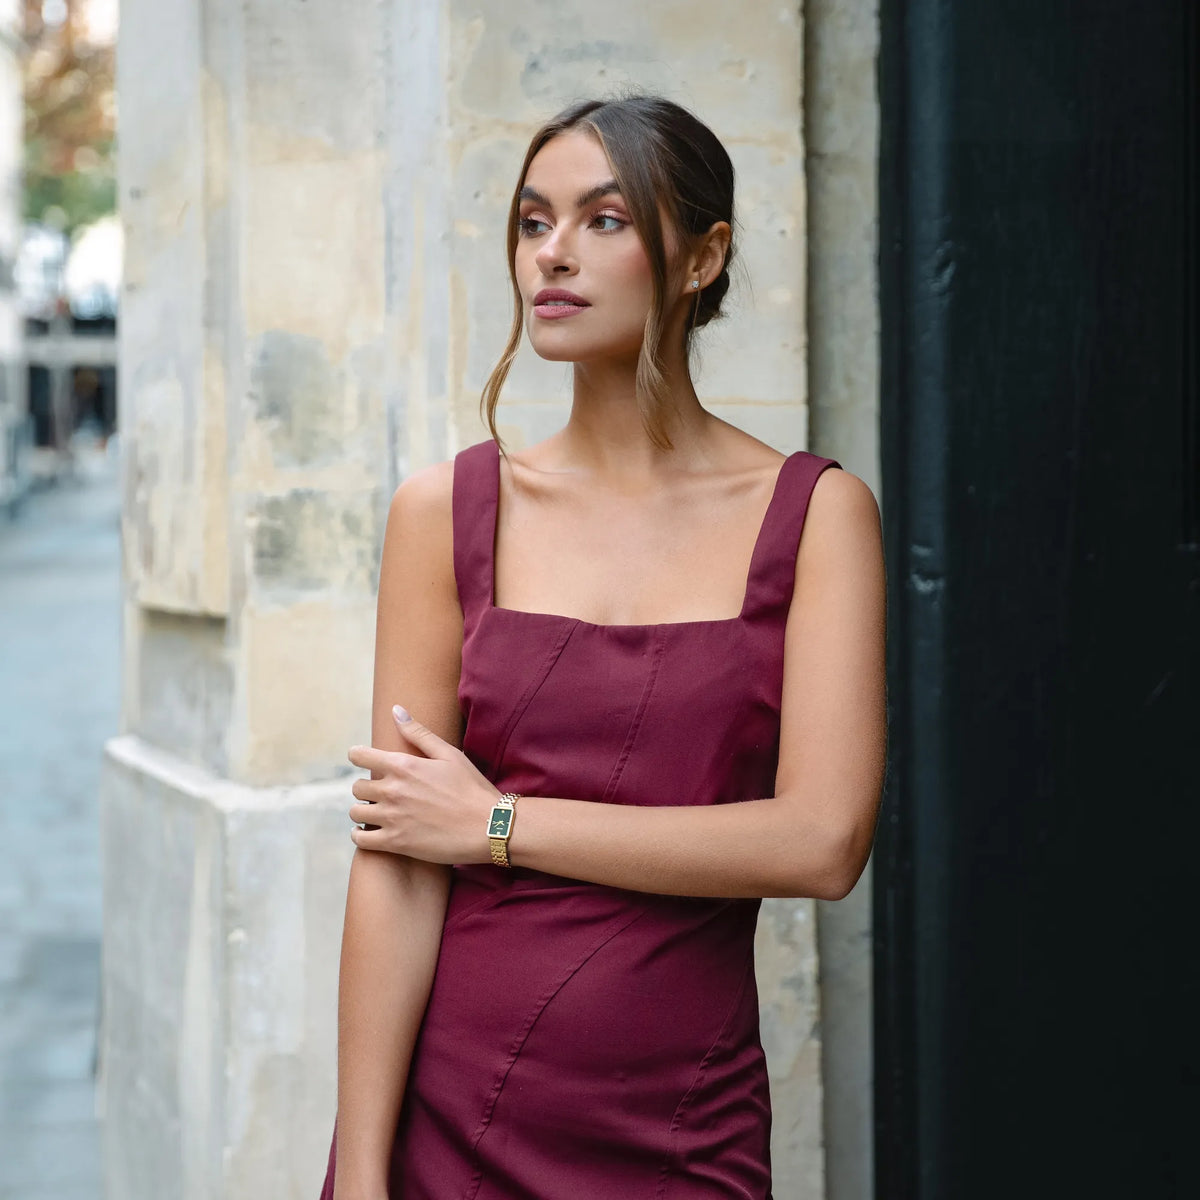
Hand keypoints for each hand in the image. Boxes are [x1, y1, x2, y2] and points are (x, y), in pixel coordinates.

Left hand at [346, 705, 499, 862]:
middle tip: (381, 792)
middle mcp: (392, 790)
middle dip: (366, 787)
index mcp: (403, 765)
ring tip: (377, 812)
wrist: (488, 826)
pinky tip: (371, 832)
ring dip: (363, 811)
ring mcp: (392, 818)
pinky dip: (361, 835)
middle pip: (357, 786)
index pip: (359, 755)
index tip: (363, 760)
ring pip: (356, 812)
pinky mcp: (395, 843)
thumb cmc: (471, 788)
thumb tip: (396, 710)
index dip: (358, 756)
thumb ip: (418, 733)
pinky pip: (360, 839)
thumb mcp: (449, 754)